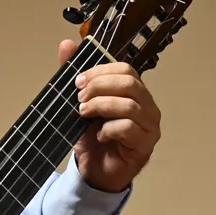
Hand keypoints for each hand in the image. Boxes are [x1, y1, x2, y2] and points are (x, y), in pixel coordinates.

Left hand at [62, 39, 161, 192]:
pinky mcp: (145, 145)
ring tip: (83, 114)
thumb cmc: (91, 137)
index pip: (125, 69)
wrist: (93, 171)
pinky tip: (99, 135)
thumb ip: (75, 75)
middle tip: (79, 99)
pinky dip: (109, 129)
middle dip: (100, 87)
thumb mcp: (79, 103)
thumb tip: (66, 44)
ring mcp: (150, 126)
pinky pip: (129, 128)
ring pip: (130, 105)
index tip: (77, 82)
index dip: (100, 72)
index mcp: (134, 92)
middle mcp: (147, 105)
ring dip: (101, 106)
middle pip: (130, 83)